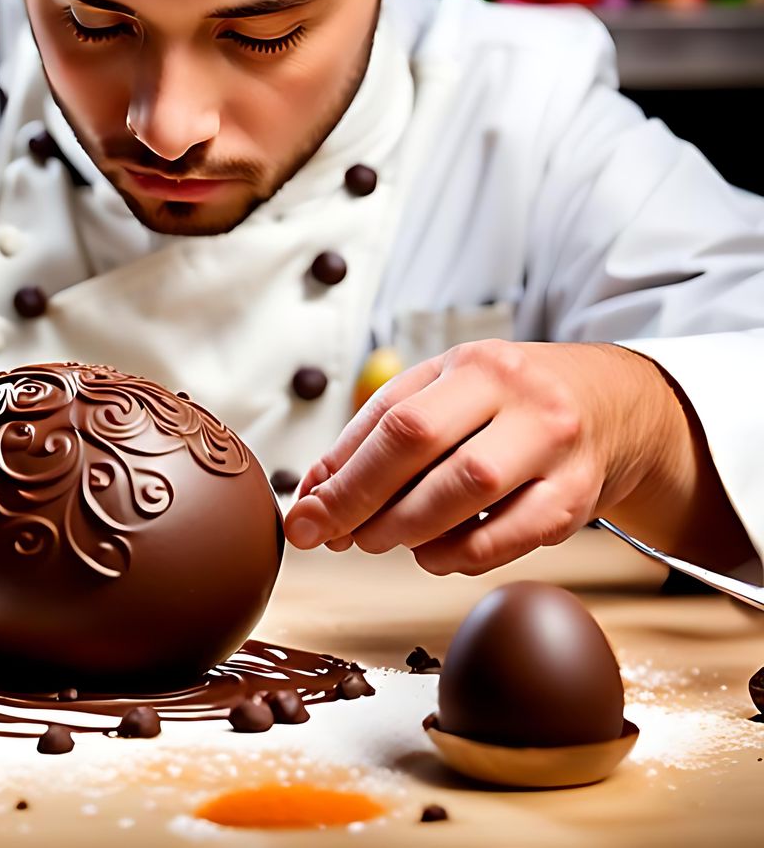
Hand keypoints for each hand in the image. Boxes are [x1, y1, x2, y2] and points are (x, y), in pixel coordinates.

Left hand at [281, 340, 673, 575]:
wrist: (613, 407)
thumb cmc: (506, 403)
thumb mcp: (444, 392)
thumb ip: (377, 434)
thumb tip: (314, 495)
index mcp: (475, 365)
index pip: (393, 420)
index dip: (341, 473)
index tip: (305, 514)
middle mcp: (520, 398)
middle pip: (423, 448)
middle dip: (363, 500)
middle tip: (335, 534)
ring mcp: (555, 447)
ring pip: (466, 493)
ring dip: (406, 530)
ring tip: (379, 540)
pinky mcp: (578, 498)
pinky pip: (509, 538)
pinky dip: (457, 554)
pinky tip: (432, 553)